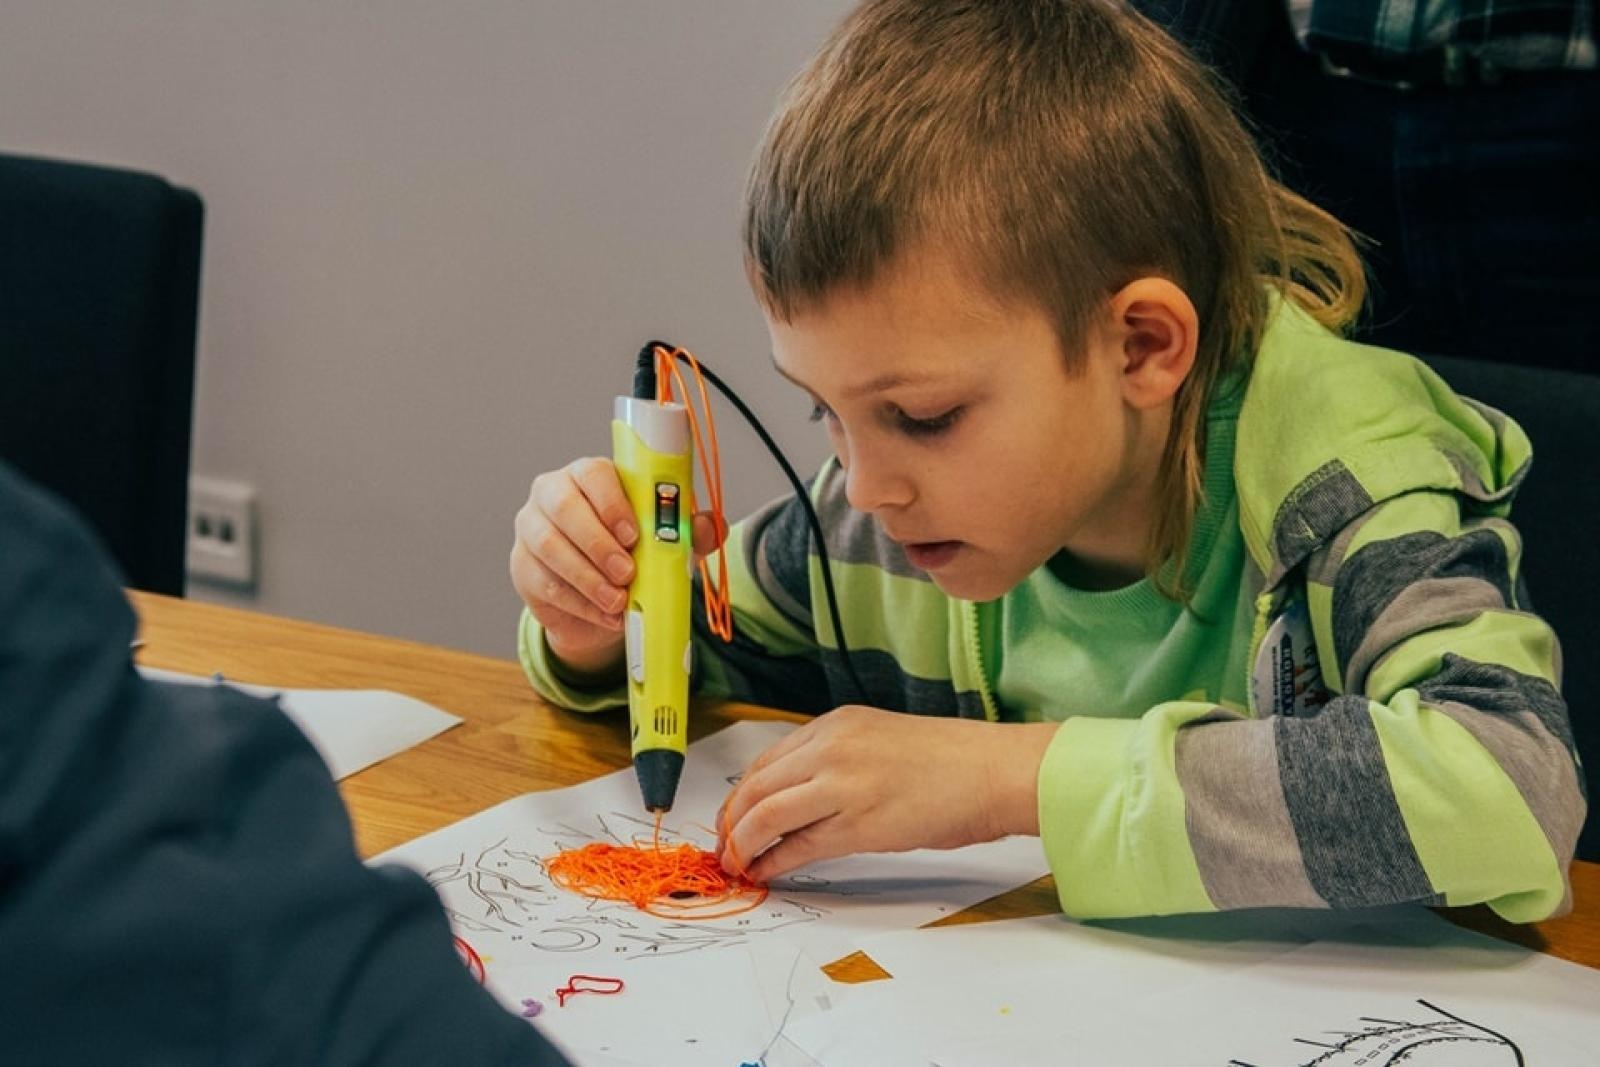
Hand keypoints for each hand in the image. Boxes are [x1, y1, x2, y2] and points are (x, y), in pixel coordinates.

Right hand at [510, 457, 723, 675]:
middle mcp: (552, 494)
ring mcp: (531, 529)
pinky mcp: (522, 567)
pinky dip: (580, 604)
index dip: (612, 502)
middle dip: (598, 543)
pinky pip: (546, 584)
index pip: (593, 474)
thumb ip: (687, 532)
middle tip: (627, 573)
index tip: (634, 534)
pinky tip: (606, 616)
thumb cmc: (631, 553)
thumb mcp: (663, 542)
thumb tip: (714, 527)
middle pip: (565, 508)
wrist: (598, 599)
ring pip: (550, 548)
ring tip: (618, 601)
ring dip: (588, 578)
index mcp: (588, 475)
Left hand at [717, 705, 1058, 882]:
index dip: (739, 795)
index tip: (730, 817)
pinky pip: (797, 845)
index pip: (765, 760)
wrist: (993, 771)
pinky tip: (764, 873)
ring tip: (737, 865)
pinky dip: (772, 862)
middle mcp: (831, 748)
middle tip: (723, 847)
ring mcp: (842, 784)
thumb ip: (837, 759)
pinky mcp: (857, 824)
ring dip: (742, 845)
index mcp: (836, 724)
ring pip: (765, 816)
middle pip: (755, 787)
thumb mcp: (880, 741)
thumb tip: (802, 796)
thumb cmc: (952, 761)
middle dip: (730, 821)